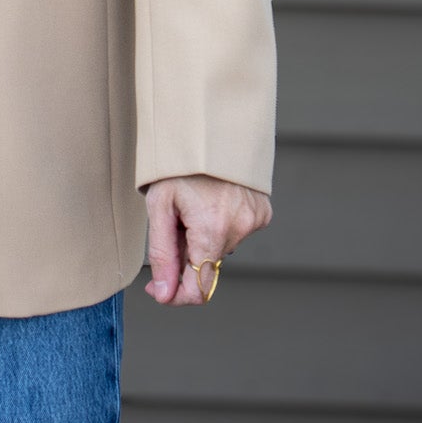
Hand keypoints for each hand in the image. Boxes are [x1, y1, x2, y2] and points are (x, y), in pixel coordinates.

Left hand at [143, 173, 271, 305]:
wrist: (210, 128)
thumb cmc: (179, 166)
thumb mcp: (160, 206)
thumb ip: (162, 254)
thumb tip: (164, 293)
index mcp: (212, 230)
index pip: (199, 289)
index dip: (176, 294)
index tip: (158, 289)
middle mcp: (239, 229)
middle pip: (208, 266)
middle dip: (187, 256)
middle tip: (173, 226)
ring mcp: (255, 221)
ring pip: (222, 249)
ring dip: (204, 239)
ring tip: (194, 206)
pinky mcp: (262, 213)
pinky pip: (237, 232)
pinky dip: (221, 226)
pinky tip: (212, 202)